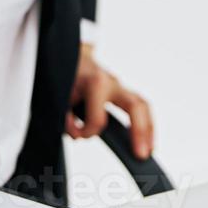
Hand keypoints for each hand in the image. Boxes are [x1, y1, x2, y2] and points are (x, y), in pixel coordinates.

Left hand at [66, 44, 154, 158]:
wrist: (65, 53)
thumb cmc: (63, 73)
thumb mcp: (58, 95)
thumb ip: (65, 118)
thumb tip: (77, 134)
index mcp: (96, 83)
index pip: (98, 119)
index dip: (86, 132)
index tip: (77, 135)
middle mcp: (112, 82)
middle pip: (136, 106)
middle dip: (140, 131)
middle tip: (141, 154)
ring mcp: (118, 85)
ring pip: (142, 105)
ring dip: (148, 129)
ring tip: (149, 150)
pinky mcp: (119, 90)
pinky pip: (138, 106)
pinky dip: (144, 123)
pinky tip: (145, 140)